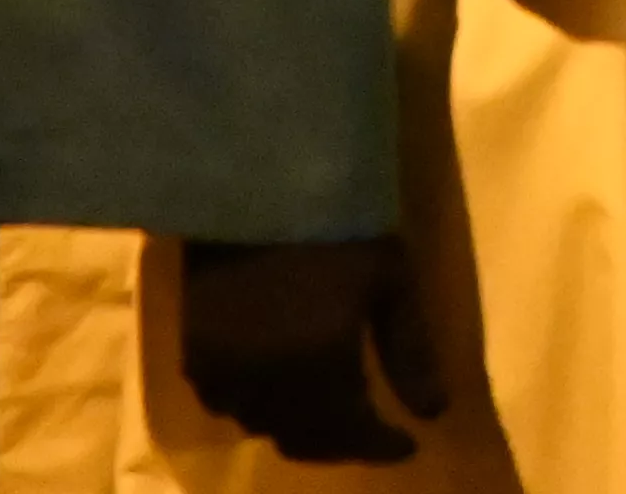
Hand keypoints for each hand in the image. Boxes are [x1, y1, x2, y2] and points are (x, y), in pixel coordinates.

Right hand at [179, 235, 449, 465]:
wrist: (255, 180)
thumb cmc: (338, 222)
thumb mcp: (392, 279)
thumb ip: (411, 353)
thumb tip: (433, 413)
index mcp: (320, 368)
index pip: (354, 435)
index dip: (383, 446)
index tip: (408, 444)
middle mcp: (267, 384)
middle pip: (304, 440)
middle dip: (341, 443)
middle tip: (369, 433)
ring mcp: (223, 371)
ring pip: (262, 425)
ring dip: (297, 427)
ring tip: (326, 410)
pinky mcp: (192, 352)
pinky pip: (223, 403)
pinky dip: (254, 406)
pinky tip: (274, 385)